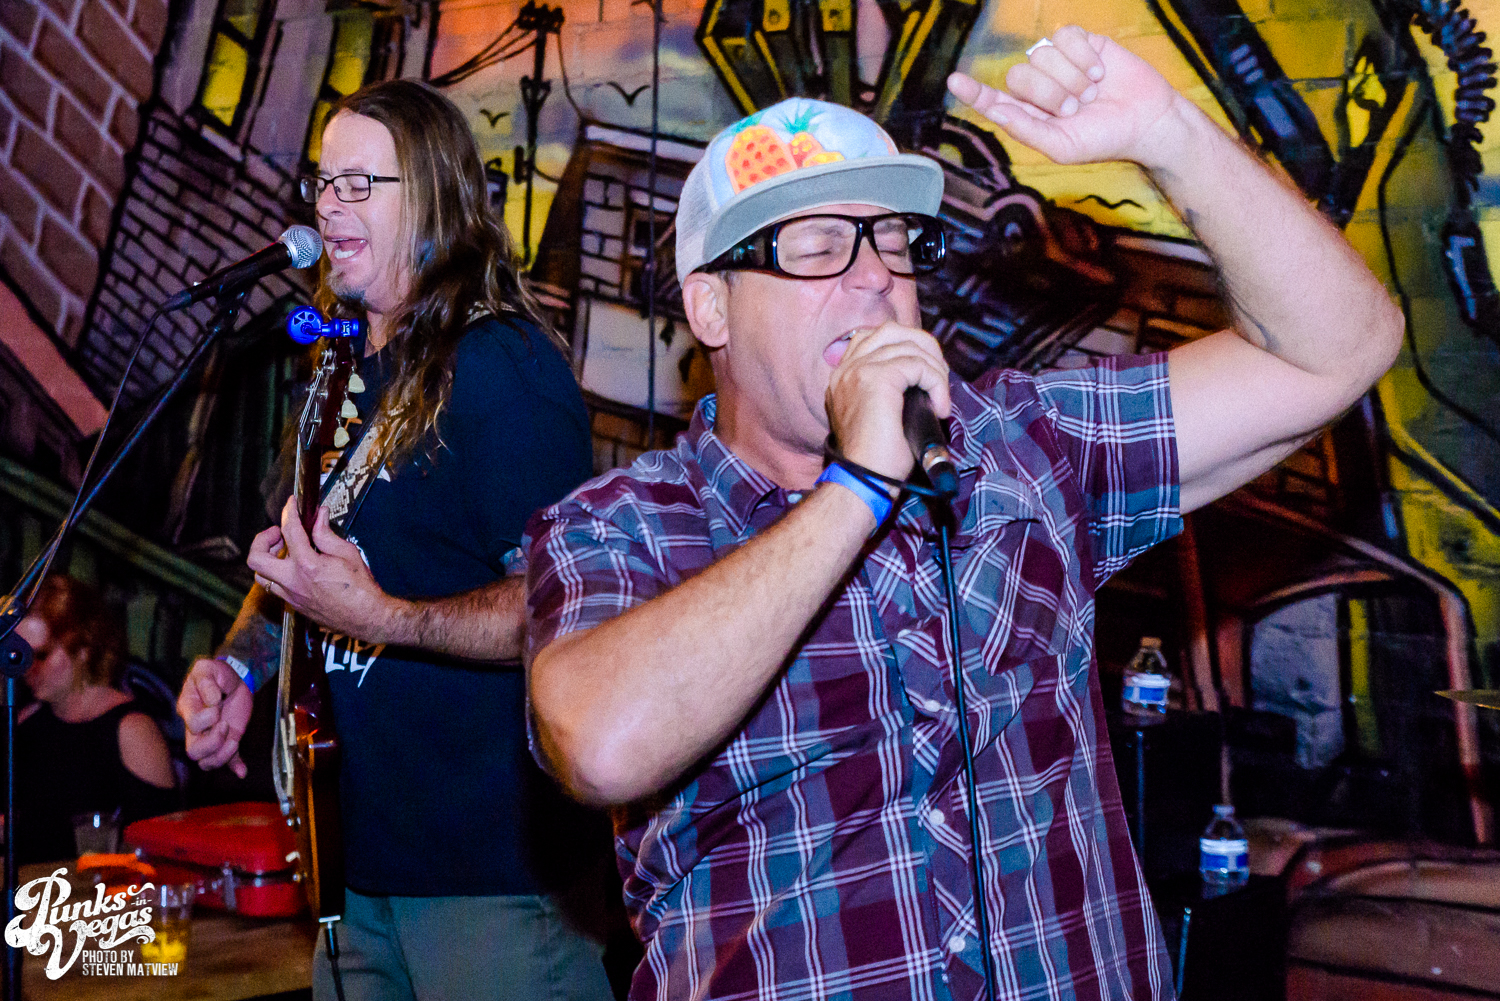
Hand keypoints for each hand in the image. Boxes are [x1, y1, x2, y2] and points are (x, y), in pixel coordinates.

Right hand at [178, 658, 250, 777]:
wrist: (234, 678)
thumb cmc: (217, 674)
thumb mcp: (209, 668)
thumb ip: (207, 682)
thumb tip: (212, 701)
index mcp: (189, 709)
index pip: (191, 724)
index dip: (206, 719)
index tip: (218, 706)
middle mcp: (196, 728)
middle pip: (194, 751)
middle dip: (213, 742)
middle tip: (226, 725)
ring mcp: (212, 736)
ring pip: (206, 761)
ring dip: (221, 756)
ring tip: (234, 741)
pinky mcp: (228, 740)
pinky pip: (228, 760)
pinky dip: (235, 766)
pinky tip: (242, 771)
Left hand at [247, 499, 400, 642]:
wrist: (366, 618)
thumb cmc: (361, 587)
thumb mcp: (348, 553)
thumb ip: (327, 534)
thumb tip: (319, 516)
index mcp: (308, 565)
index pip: (290, 531)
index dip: (289, 512)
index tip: (292, 504)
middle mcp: (293, 581)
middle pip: (256, 558)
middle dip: (262, 540)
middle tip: (279, 533)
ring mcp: (291, 596)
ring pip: (260, 576)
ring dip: (267, 559)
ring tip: (284, 551)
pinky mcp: (293, 605)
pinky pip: (274, 587)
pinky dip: (278, 573)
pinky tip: (294, 568)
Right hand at [826, 321, 949, 481]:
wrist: (863, 482)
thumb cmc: (875, 461)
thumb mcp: (878, 417)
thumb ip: (889, 392)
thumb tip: (924, 380)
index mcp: (842, 377)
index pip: (875, 337)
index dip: (908, 348)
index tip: (926, 376)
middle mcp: (846, 369)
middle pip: (893, 330)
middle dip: (925, 348)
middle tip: (939, 380)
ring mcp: (859, 371)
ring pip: (909, 345)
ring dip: (935, 369)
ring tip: (940, 398)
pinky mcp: (877, 378)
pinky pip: (919, 364)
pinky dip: (937, 383)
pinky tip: (939, 408)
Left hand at [947, 25, 1186, 169]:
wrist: (1146, 121)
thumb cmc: (1103, 140)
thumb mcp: (1063, 147)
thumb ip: (1028, 131)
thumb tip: (998, 112)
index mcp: (1028, 115)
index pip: (993, 100)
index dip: (975, 92)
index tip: (955, 81)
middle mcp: (1038, 87)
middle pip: (1019, 76)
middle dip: (1050, 94)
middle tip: (1077, 108)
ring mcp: (1057, 63)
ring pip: (1042, 55)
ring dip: (1072, 77)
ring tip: (1093, 93)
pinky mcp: (1080, 43)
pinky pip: (1065, 37)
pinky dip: (1082, 56)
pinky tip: (1099, 71)